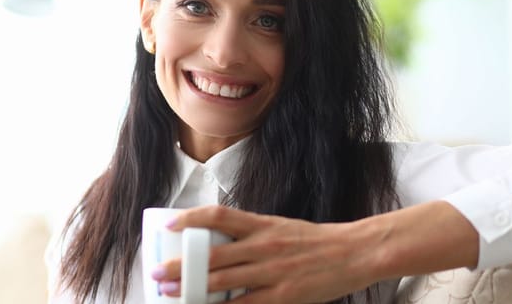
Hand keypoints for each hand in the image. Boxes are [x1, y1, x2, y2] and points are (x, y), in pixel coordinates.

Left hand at [152, 206, 381, 302]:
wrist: (355, 253)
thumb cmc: (318, 242)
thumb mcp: (282, 228)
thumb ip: (254, 235)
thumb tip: (221, 243)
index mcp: (263, 225)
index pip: (220, 215)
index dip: (191, 218)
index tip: (170, 224)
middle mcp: (263, 246)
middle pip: (211, 254)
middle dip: (179, 265)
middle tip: (156, 273)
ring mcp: (271, 273)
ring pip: (221, 282)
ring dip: (190, 290)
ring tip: (170, 294)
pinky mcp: (282, 297)